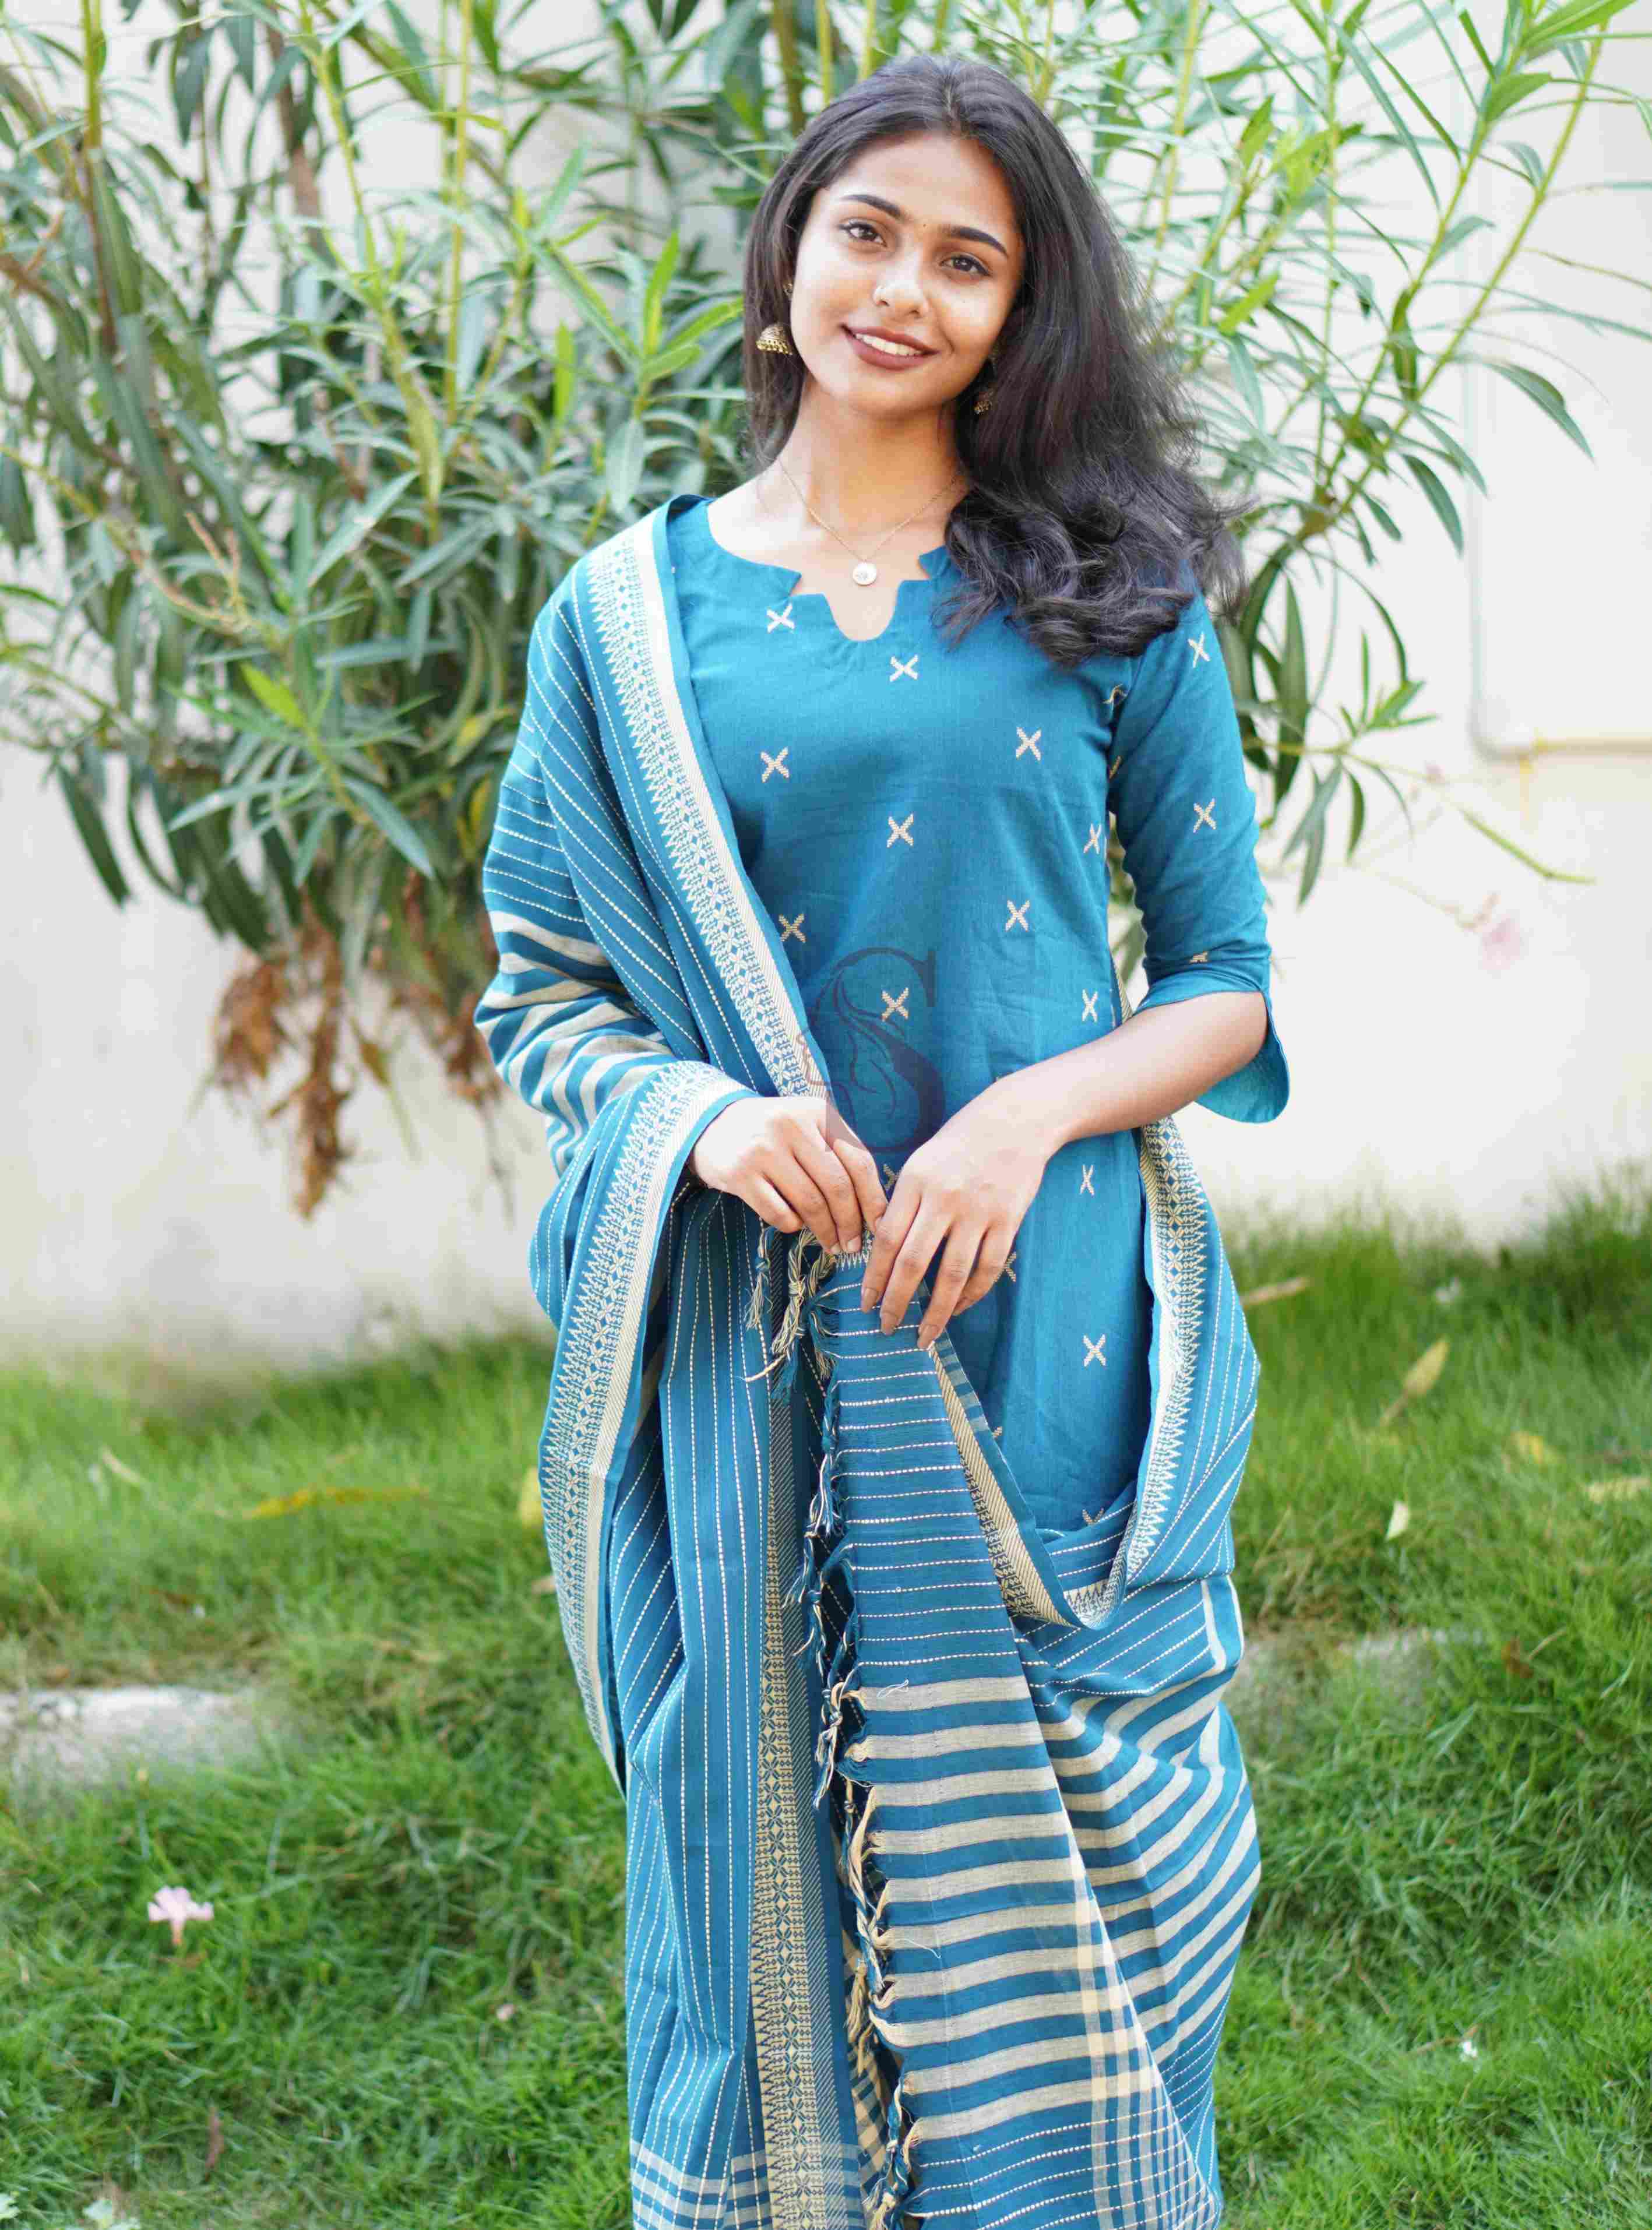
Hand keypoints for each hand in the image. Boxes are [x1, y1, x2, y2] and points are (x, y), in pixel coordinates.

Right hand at [689, 1093, 887, 1256]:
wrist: (713, 1124)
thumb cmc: (773, 1133)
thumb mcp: (808, 1126)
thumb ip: (837, 1153)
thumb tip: (872, 1208)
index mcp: (817, 1112)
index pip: (858, 1160)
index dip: (873, 1198)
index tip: (879, 1226)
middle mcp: (791, 1126)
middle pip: (836, 1185)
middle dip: (851, 1222)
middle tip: (853, 1244)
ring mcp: (763, 1149)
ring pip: (810, 1203)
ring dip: (825, 1231)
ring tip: (832, 1243)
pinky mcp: (739, 1173)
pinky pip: (778, 1213)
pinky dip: (793, 1225)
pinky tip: (795, 1225)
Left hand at [859, 1083, 1051, 1349]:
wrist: (1016, 1120)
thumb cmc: (960, 1142)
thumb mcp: (920, 1161)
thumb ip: (902, 1202)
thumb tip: (881, 1250)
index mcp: (915, 1181)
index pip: (887, 1239)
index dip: (874, 1276)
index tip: (865, 1303)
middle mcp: (944, 1198)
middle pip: (914, 1262)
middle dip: (896, 1302)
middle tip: (886, 1327)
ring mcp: (978, 1211)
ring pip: (952, 1275)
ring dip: (936, 1312)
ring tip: (923, 1335)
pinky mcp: (1007, 1220)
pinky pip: (986, 1268)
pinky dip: (971, 1295)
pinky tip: (958, 1309)